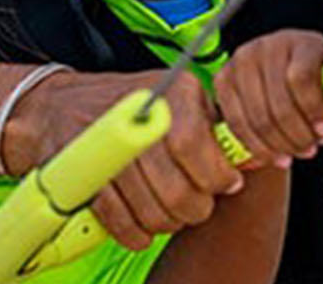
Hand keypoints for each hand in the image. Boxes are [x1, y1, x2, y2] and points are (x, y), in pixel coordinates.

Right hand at [10, 70, 243, 252]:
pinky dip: (134, 231)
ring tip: (170, 214)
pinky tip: (143, 227)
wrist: (62, 106)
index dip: (214, 174)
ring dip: (165, 222)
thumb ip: (216, 128)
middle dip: (192, 206)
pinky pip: (117, 218)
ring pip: (148, 206)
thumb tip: (261, 158)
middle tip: (196, 208)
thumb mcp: (182, 100)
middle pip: (173, 182)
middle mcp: (137, 114)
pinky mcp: (80, 172)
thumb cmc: (134, 105)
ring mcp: (103, 143)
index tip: (225, 185)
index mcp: (173, 92)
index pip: (193, 142)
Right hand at [213, 29, 322, 166]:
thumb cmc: (312, 76)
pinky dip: (255, 145)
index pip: (302, 77)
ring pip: (256, 118)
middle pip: (278, 104)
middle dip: (297, 135)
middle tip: (311, 148)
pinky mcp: (223, 81)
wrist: (283, 63)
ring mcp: (242, 63)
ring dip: (278, 144)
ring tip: (295, 151)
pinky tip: (272, 152)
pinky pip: (236, 123)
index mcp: (302, 43)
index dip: (314, 109)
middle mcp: (268, 48)